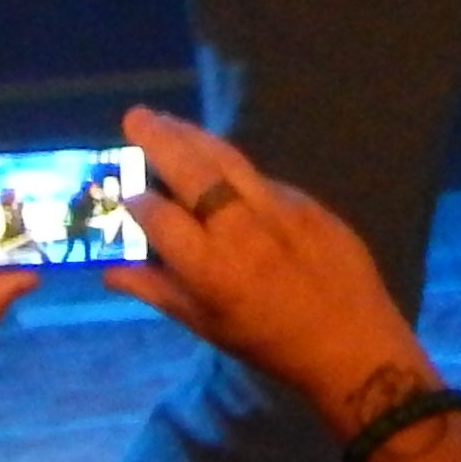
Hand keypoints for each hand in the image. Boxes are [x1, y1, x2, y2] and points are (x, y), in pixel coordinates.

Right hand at [106, 108, 431, 431]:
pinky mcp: (307, 202)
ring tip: (166, 121)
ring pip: (228, 159)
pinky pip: (260, 176)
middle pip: (192, 171)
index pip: (159, 217)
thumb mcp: (208, 326)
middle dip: (159, 139)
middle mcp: (242, 230)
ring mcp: (279, 210)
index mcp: (212, 269)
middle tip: (134, 117)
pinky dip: (233, 165)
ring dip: (193, 135)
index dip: (137, 201)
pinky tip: (218, 161)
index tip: (126, 193)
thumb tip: (109, 272)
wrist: (352, 344)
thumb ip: (157, 291)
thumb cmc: (270, 344)